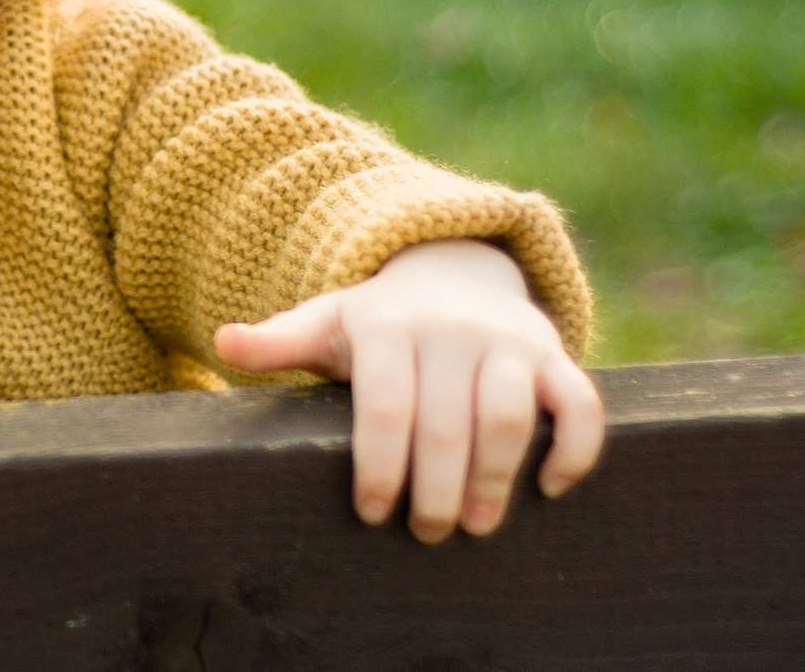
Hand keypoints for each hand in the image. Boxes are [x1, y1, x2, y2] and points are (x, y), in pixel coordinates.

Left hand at [213, 239, 603, 543]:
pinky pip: (580, 402)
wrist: (452, 271)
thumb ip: (279, 340)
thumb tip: (224, 342)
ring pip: (510, 417)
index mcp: (388, 326)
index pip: (384, 406)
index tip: (373, 515)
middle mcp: (451, 328)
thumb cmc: (379, 321)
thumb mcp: (326, 322)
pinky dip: (576, 448)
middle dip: (436, 488)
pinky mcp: (554, 353)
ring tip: (477, 527)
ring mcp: (508, 340)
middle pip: (446, 423)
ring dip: (496, 479)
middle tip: (425, 534)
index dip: (380, 465)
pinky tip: (549, 489)